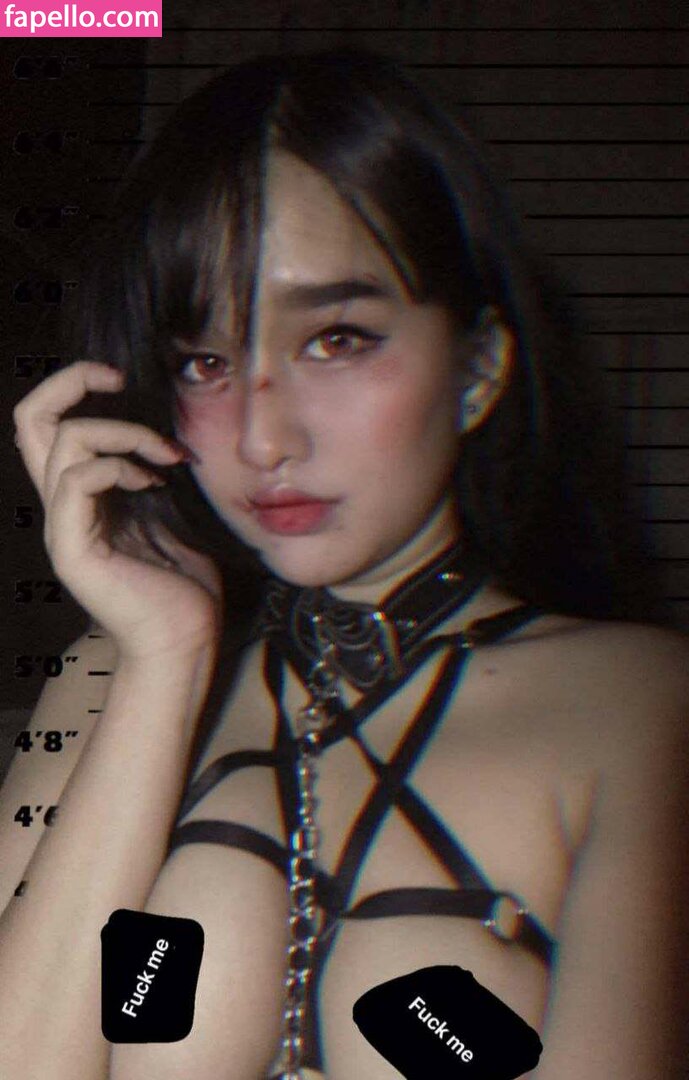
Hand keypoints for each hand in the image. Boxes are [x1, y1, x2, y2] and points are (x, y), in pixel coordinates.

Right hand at [13, 361, 222, 659]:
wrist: (184, 640)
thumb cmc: (181, 584)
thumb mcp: (166, 513)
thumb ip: (148, 475)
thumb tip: (162, 434)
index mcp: (79, 497)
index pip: (46, 424)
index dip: (73, 385)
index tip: (122, 380)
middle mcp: (61, 507)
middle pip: (28, 419)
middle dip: (71, 381)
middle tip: (118, 378)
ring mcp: (62, 527)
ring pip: (63, 442)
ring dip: (123, 434)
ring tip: (164, 457)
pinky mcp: (72, 549)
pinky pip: (78, 481)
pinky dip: (119, 467)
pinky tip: (151, 484)